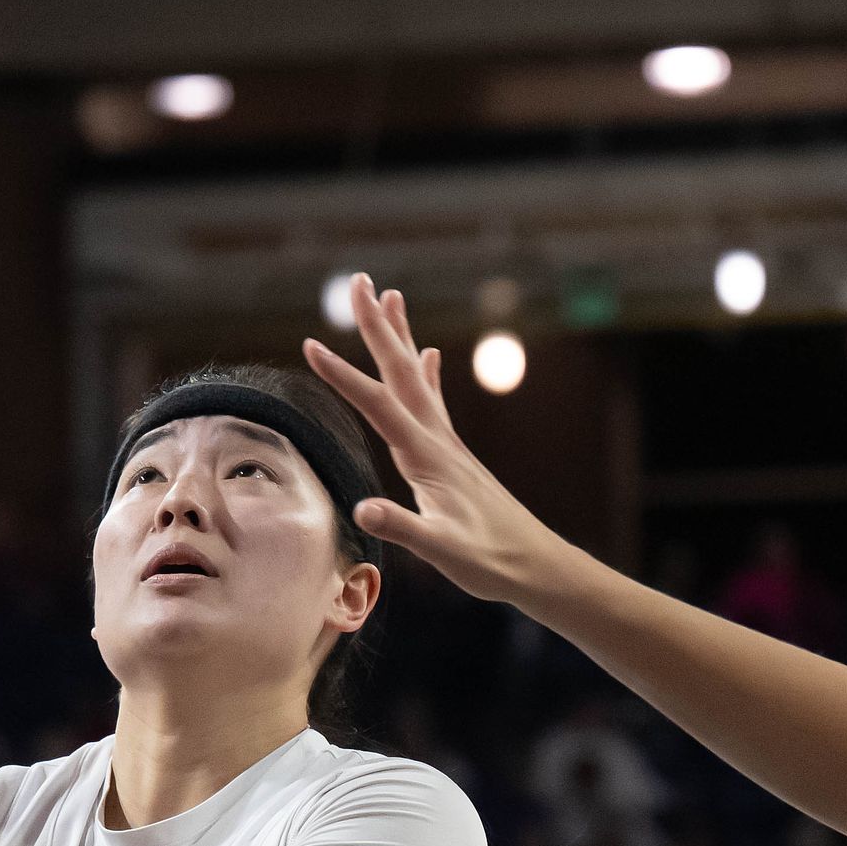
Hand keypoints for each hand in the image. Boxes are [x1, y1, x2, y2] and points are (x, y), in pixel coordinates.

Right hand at [301, 276, 565, 606]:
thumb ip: (403, 527)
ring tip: (392, 296)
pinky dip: (429, 373)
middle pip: (402, 371)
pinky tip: (431, 355)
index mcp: (427, 457)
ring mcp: (449, 445)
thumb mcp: (441, 550)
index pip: (378, 405)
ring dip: (402, 337)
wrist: (536, 565)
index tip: (310, 345)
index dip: (343, 376)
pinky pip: (436, 402)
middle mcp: (439, 440)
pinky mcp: (456, 457)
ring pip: (419, 377)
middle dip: (378, 326)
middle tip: (360, 280)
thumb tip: (362, 509)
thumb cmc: (490, 561)